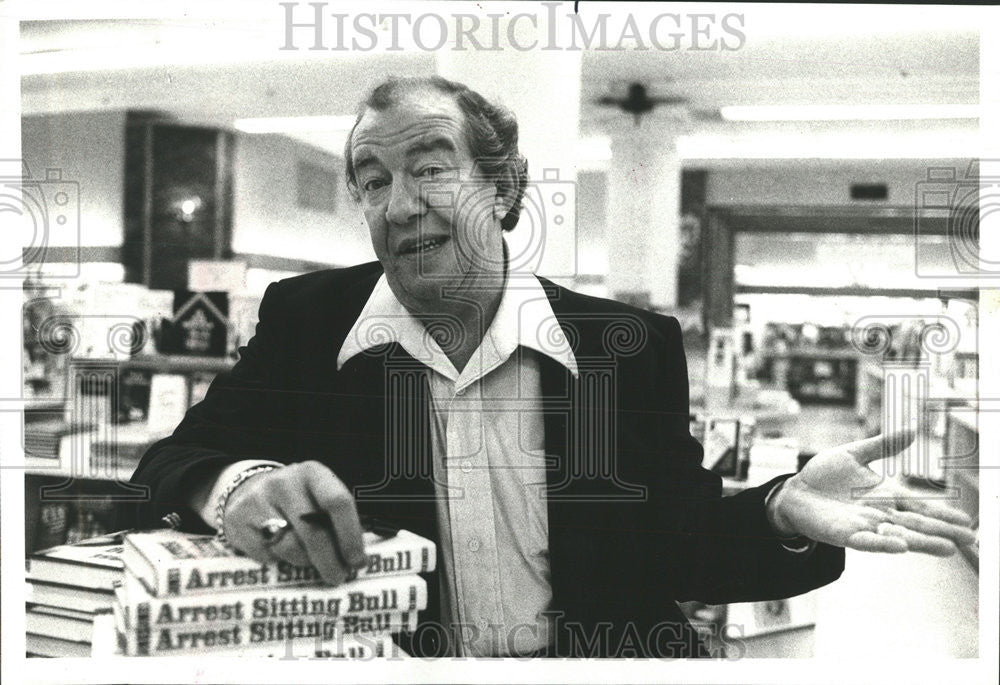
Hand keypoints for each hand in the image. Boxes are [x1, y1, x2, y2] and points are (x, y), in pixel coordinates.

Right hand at [222, 461, 366, 583]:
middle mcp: (284, 482)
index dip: (350, 535)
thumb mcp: (317, 498)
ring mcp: (258, 499)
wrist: (249, 491)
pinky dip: (276, 560)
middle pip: (313, 530)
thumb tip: (356, 558)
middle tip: (338, 577)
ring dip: (303, 560)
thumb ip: (335, 521)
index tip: (357, 561)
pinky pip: (265, 555)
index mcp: (313, 473)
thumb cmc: (296, 501)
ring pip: (289, 547)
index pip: (337, 502)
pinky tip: (277, 550)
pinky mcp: (237, 519)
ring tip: (305, 557)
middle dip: (329, 560)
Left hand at [768, 431, 976, 555]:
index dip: (943, 513)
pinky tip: (901, 546)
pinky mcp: (844, 534)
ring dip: (922, 542)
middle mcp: (880, 514)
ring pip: (899, 535)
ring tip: (948, 549)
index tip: (967, 521)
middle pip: (917, 525)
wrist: (795, 490)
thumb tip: (913, 428)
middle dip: (943, 533)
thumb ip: (884, 445)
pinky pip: (867, 541)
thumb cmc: (825, 474)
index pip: (921, 506)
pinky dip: (883, 543)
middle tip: (970, 541)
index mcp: (886, 495)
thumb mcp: (855, 454)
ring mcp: (863, 525)